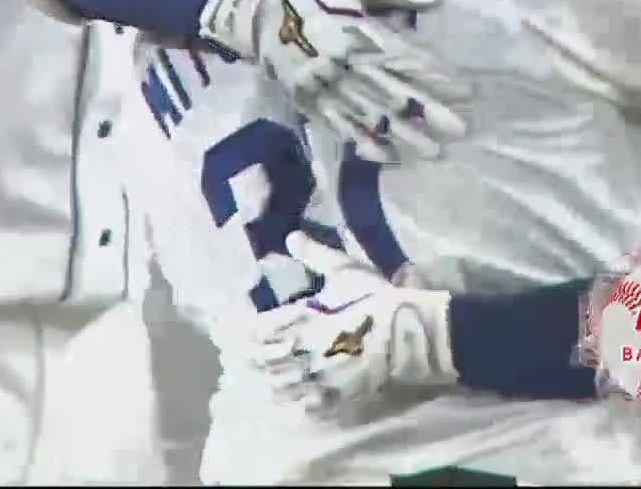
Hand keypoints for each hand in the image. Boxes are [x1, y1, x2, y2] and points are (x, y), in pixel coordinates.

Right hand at [199, 0, 469, 162]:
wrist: (259, 13)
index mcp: (360, 36)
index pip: (407, 61)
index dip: (437, 78)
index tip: (466, 92)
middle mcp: (347, 67)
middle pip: (393, 94)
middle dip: (428, 114)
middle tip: (460, 131)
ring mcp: (328, 89)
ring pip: (371, 117)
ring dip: (404, 136)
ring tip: (434, 152)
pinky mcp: (312, 104)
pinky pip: (341, 129)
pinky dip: (364, 145)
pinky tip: (389, 158)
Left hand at [243, 232, 454, 422]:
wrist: (412, 332)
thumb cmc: (378, 298)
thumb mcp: (347, 270)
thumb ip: (315, 255)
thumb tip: (290, 235)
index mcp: (304, 317)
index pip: (260, 329)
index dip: (242, 333)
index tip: (228, 332)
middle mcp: (305, 349)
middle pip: (264, 360)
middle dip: (247, 360)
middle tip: (233, 361)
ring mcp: (320, 375)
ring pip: (281, 384)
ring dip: (264, 383)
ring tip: (252, 383)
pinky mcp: (338, 394)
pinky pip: (307, 404)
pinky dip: (292, 404)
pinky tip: (285, 403)